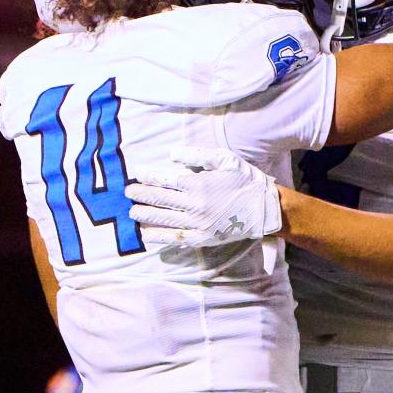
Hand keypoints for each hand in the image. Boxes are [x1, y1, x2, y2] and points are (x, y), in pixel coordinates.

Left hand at [127, 148, 282, 259]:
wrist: (264, 209)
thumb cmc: (245, 180)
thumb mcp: (225, 159)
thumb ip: (197, 155)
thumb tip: (171, 154)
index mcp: (198, 183)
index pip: (165, 179)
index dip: (148, 176)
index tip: (136, 173)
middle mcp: (194, 204)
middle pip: (160, 199)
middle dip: (141, 195)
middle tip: (128, 192)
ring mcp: (197, 223)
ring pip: (163, 219)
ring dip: (145, 215)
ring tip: (132, 212)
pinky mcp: (202, 238)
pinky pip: (175, 237)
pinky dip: (158, 236)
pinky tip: (146, 234)